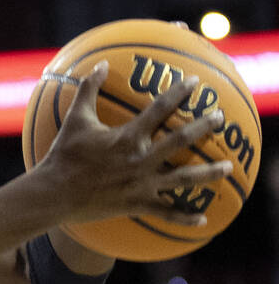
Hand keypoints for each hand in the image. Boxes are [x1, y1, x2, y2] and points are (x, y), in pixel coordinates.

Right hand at [38, 61, 232, 225]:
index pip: (160, 110)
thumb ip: (88, 89)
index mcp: (128, 137)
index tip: (195, 83)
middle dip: (203, 128)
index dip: (179, 94)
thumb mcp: (75, 119)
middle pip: (181, 141)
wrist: (55, 194)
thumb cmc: (63, 155)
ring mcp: (142, 184)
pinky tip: (202, 220)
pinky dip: (185, 217)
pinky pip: (166, 213)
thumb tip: (100, 63)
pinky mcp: (138, 204)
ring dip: (209, 173)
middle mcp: (141, 160)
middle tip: (219, 119)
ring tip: (228, 168)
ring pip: (184, 179)